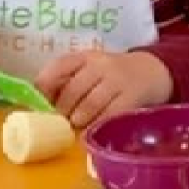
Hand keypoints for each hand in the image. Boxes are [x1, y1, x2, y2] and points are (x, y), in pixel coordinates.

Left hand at [36, 49, 173, 129]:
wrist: (153, 72)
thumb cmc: (111, 77)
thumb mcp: (89, 70)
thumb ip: (65, 83)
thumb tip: (36, 107)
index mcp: (85, 57)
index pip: (58, 68)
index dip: (43, 88)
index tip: (37, 105)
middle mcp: (101, 64)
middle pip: (72, 90)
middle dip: (61, 111)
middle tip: (58, 122)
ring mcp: (118, 80)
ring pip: (88, 105)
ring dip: (77, 120)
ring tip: (76, 126)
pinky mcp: (132, 96)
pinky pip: (108, 115)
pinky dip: (95, 126)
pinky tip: (90, 131)